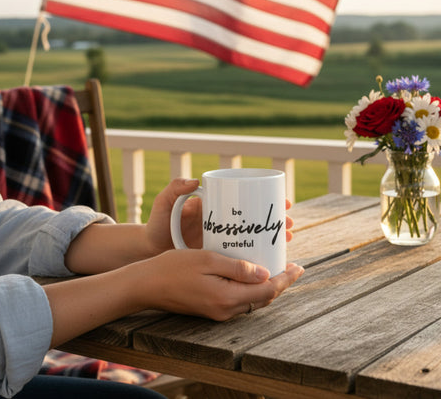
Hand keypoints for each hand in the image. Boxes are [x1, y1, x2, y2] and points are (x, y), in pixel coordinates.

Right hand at [134, 249, 304, 320]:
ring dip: (266, 286)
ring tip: (274, 266)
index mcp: (227, 298)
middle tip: (290, 263)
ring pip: (252, 301)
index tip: (299, 266)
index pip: (267, 291)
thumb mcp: (207, 260)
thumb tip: (265, 274)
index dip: (285, 279)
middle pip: (263, 299)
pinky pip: (239, 300)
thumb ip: (237, 268)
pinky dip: (251, 289)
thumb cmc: (173, 268)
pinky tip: (250, 274)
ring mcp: (217, 312)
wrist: (146, 285)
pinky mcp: (211, 309)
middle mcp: (225, 311)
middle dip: (280, 282)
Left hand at [145, 178, 294, 255]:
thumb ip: (174, 189)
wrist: (149, 250)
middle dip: (277, 221)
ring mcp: (224, 239)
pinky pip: (245, 255)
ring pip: (255, 237)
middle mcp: (224, 222)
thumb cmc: (157, 224)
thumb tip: (193, 181)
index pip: (248, 200)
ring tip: (288, 239)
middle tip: (291, 224)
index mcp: (216, 206)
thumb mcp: (164, 203)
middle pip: (257, 219)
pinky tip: (273, 259)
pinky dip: (261, 256)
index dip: (268, 201)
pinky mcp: (221, 256)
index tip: (284, 202)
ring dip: (274, 237)